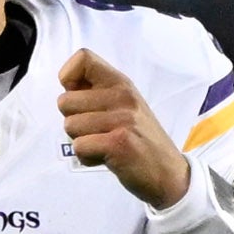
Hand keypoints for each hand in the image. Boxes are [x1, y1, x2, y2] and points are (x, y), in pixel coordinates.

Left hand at [60, 50, 187, 209]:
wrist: (169, 174)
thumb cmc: (140, 140)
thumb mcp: (125, 106)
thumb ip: (98, 93)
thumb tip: (66, 84)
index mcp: (122, 83)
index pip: (83, 58)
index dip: (68, 78)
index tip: (78, 97)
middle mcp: (123, 97)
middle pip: (64, 101)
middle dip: (73, 121)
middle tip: (98, 132)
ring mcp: (122, 119)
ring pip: (69, 126)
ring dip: (81, 141)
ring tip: (104, 145)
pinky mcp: (118, 144)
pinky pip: (79, 147)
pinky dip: (87, 158)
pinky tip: (106, 158)